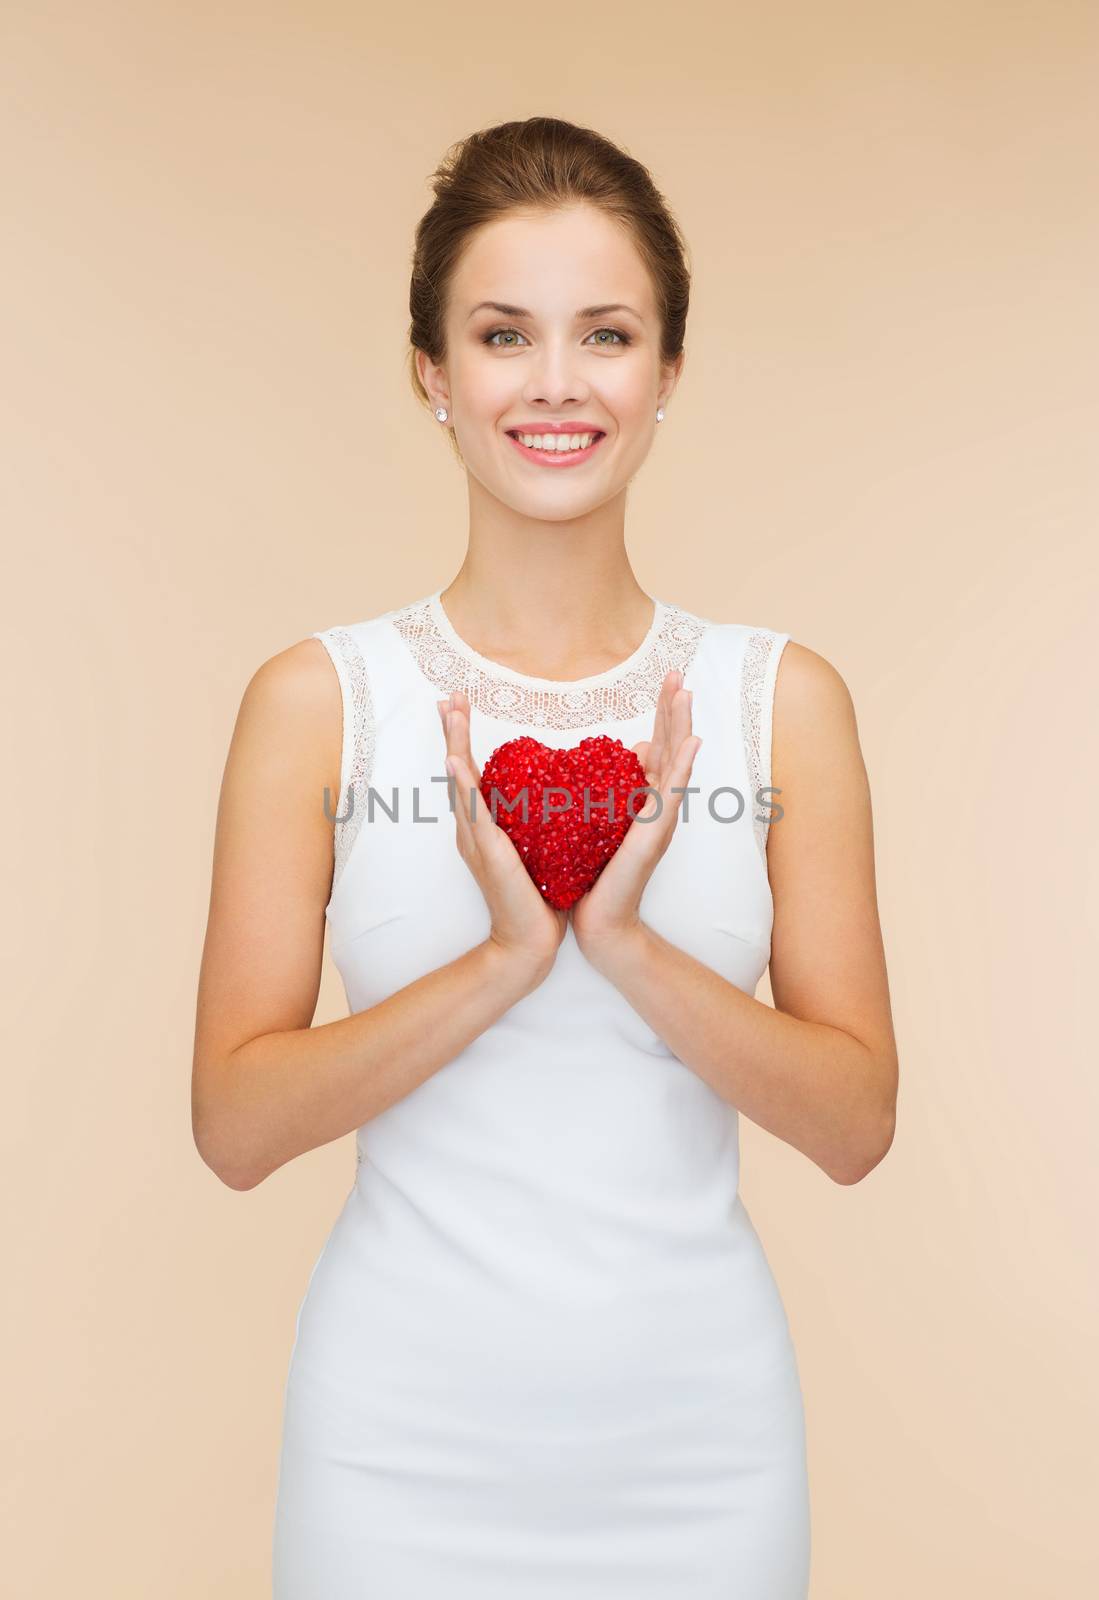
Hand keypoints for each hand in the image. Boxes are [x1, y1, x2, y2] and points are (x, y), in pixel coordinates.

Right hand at [438, 688, 567, 980]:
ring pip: (460, 783)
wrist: (529, 943)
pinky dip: (464, 786)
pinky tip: (457, 762)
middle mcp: (473, 829)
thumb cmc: (538, 899)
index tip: (459, 705)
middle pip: (457, 770)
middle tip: (448, 696)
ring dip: (454, 744)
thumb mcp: (538, 849)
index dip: (463, 738)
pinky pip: (474, 813)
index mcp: (484, 826)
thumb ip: (539, 823)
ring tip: (450, 712)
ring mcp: (476, 840)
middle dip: (452, 731)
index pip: (472, 772)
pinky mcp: (488, 853)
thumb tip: (559, 794)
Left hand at [569, 669, 700, 962]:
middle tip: (680, 671)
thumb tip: (635, 745)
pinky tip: (691, 743)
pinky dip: (681, 766)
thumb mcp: (606, 819)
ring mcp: (661, 818)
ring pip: (676, 762)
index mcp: (646, 797)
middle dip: (676, 708)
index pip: (659, 744)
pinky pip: (671, 793)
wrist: (602, 920)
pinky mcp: (654, 833)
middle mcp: (659, 804)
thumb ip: (621, 784)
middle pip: (672, 745)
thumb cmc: (599, 873)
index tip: (669, 677)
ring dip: (683, 726)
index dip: (665, 711)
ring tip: (687, 693)